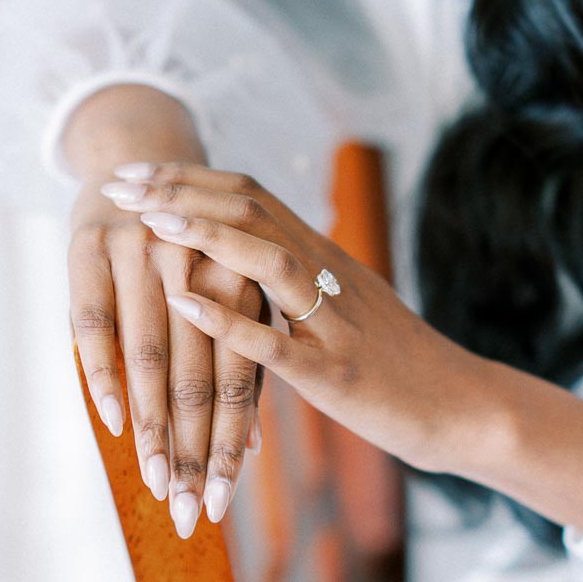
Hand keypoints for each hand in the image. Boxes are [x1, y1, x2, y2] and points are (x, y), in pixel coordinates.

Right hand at [70, 166, 264, 537]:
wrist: (136, 152)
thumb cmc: (192, 245)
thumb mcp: (230, 291)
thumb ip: (241, 360)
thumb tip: (254, 448)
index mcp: (241, 280)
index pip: (242, 377)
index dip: (230, 443)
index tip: (221, 504)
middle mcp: (198, 268)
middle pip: (199, 375)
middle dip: (195, 451)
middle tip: (188, 513)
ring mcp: (144, 255)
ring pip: (151, 355)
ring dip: (154, 427)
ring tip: (155, 482)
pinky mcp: (90, 247)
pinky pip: (95, 320)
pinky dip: (103, 372)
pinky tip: (116, 421)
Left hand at [101, 161, 488, 475]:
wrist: (461, 407)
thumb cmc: (397, 365)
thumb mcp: (345, 308)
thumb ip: (300, 280)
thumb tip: (249, 254)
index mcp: (325, 259)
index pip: (252, 195)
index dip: (191, 180)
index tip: (137, 174)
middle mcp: (329, 276)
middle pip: (253, 210)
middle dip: (181, 193)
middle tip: (121, 186)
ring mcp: (334, 324)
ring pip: (268, 259)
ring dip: (205, 236)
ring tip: (149, 224)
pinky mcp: (336, 374)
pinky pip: (277, 341)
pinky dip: (227, 319)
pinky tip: (184, 303)